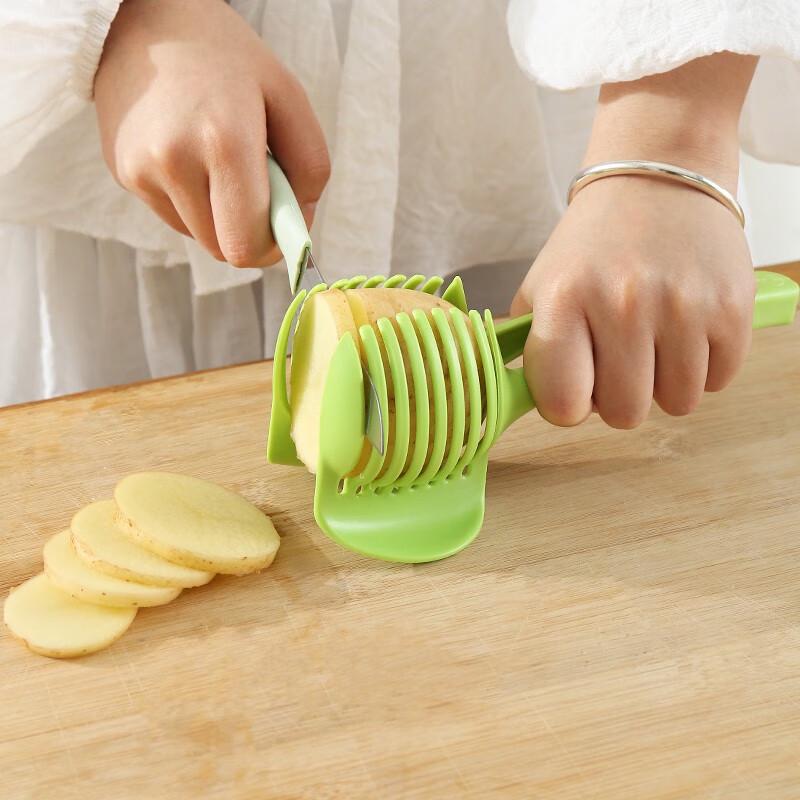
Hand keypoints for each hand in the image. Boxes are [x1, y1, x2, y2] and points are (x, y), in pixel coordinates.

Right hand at [94, 0, 329, 266]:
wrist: (143, 19)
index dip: (273, 248)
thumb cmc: (226, 58)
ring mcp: (141, 170)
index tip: (283, 226)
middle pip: (224, 251)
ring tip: (219, 162)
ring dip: (221, 216)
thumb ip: (310, 168)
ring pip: (200, 237)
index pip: (247, 245)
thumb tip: (299, 225)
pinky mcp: (123, 173)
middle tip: (258, 191)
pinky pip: (175, 217)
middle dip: (249, 233)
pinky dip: (194, 202)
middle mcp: (174, 162)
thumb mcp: (288, 96)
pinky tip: (192, 157)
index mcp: (224, 141)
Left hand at [511, 176, 754, 427]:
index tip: (575, 385)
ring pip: (676, 403)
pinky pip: (719, 381)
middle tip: (618, 358)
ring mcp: (682, 306)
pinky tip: (687, 329)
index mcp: (564, 300)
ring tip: (654, 339)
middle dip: (619, 396)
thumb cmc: (593, 245)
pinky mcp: (731, 307)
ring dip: (664, 383)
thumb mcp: (541, 286)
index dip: (568, 405)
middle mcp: (622, 304)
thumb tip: (524, 401)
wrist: (658, 178)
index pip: (563, 405)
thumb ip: (530, 348)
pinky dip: (704, 366)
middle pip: (624, 414)